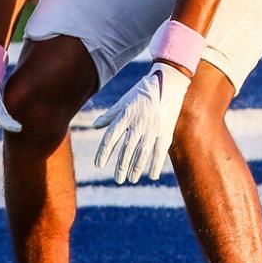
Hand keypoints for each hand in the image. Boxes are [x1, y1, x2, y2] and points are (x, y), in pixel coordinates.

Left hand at [91, 61, 190, 185]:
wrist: (166, 83)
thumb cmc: (142, 92)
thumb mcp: (124, 101)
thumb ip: (110, 115)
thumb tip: (95, 126)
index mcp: (125, 116)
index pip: (111, 138)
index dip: (103, 152)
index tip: (98, 165)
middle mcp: (137, 124)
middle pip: (126, 149)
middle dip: (121, 166)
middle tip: (118, 179)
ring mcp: (152, 129)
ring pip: (142, 153)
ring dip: (136, 168)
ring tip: (131, 179)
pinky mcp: (165, 132)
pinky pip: (160, 152)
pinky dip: (156, 165)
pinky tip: (152, 176)